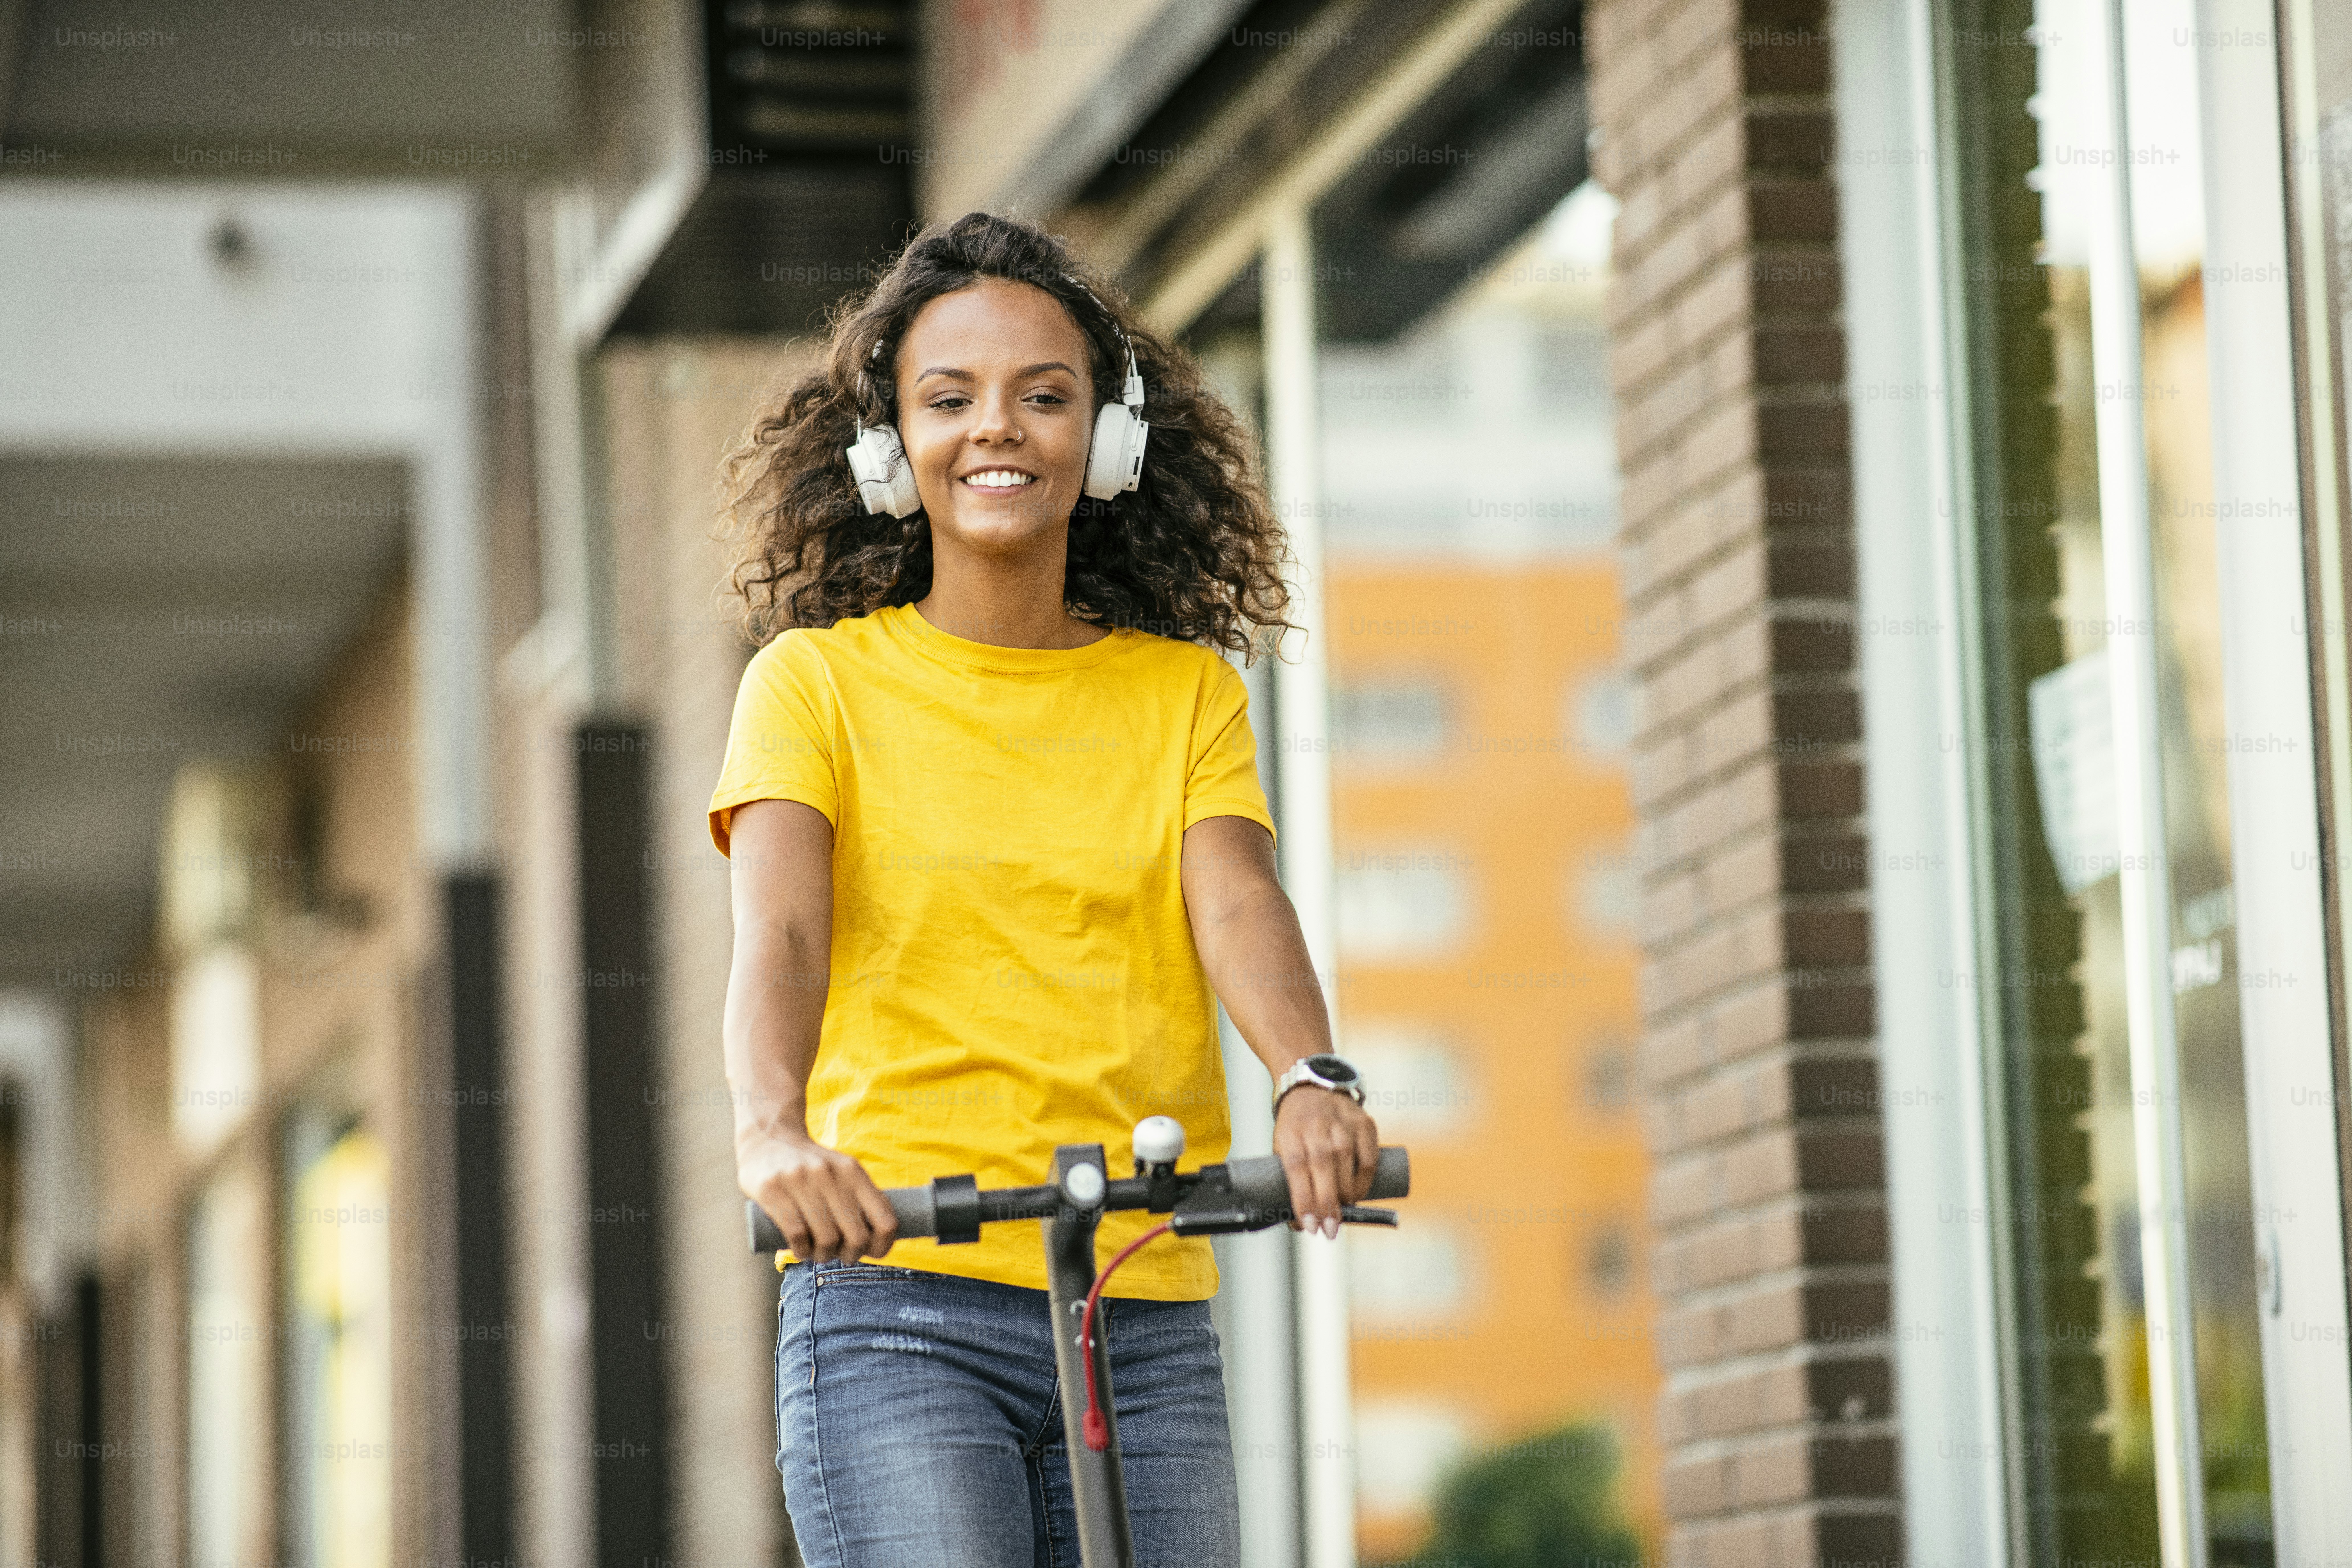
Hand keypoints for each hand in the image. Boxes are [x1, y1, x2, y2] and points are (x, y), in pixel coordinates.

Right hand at [739, 1131, 898, 1263]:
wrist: (765, 1138)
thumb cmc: (810, 1167)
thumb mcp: (841, 1171)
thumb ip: (860, 1199)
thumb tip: (879, 1240)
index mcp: (853, 1172)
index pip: (886, 1220)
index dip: (883, 1246)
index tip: (871, 1251)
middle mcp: (830, 1174)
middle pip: (857, 1237)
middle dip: (850, 1255)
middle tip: (838, 1253)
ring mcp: (800, 1181)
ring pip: (827, 1240)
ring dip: (823, 1255)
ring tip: (816, 1251)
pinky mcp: (772, 1190)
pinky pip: (798, 1236)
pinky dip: (802, 1250)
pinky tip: (800, 1247)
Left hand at [1273, 1085, 1379, 1239]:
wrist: (1313, 1089)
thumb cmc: (1296, 1129)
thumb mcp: (1282, 1147)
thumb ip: (1290, 1183)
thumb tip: (1302, 1225)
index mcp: (1290, 1133)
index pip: (1296, 1167)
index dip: (1303, 1199)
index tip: (1308, 1226)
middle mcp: (1316, 1125)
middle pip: (1322, 1167)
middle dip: (1327, 1204)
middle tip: (1330, 1230)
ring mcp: (1342, 1122)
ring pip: (1347, 1163)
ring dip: (1346, 1195)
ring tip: (1342, 1215)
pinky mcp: (1364, 1123)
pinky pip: (1368, 1159)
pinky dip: (1364, 1182)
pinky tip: (1357, 1196)